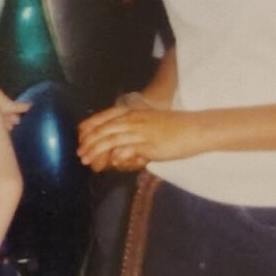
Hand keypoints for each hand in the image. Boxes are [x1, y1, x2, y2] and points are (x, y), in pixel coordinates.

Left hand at [77, 103, 202, 171]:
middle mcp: (134, 120)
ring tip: (86, 160)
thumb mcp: (151, 122)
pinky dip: (116, 156)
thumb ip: (135, 128)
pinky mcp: (148, 145)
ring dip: (96, 150)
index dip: (90, 125)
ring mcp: (140, 132)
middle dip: (88, 142)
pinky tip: (110, 162)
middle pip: (104, 129)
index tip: (79, 135)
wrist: (196, 128)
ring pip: (111, 139)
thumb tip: (123, 141)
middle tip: (79, 153)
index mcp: (134, 112)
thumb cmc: (175, 127)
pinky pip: (127, 150)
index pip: (104, 117)